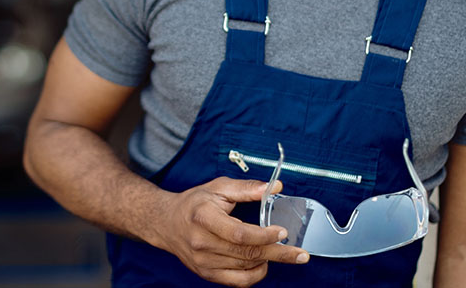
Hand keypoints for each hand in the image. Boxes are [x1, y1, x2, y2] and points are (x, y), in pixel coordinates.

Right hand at [148, 177, 310, 287]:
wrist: (166, 223)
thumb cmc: (194, 204)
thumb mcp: (218, 188)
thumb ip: (247, 188)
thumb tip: (274, 187)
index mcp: (203, 217)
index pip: (238, 233)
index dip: (264, 235)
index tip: (282, 231)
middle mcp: (202, 242)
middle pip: (246, 253)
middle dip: (278, 254)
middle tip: (300, 254)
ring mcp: (203, 262)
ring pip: (245, 268)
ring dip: (267, 261)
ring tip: (280, 251)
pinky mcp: (206, 274)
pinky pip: (238, 281)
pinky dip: (255, 274)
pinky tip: (262, 263)